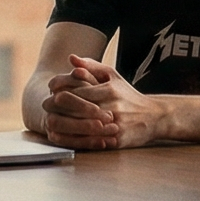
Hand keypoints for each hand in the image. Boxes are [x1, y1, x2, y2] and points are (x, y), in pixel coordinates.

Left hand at [39, 55, 166, 148]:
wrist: (155, 116)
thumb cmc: (128, 95)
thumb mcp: (112, 76)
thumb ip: (91, 66)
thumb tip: (71, 58)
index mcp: (109, 90)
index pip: (77, 91)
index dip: (60, 92)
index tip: (50, 92)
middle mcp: (111, 107)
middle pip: (75, 109)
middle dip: (56, 108)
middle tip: (45, 107)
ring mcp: (114, 125)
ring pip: (80, 128)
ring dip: (62, 127)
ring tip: (49, 124)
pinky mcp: (117, 140)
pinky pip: (90, 142)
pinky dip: (73, 141)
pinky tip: (61, 138)